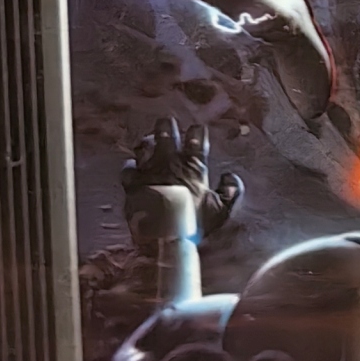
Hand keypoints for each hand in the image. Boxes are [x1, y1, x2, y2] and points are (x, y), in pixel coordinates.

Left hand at [122, 117, 241, 244]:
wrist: (162, 236)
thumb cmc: (193, 224)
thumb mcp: (220, 211)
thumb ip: (231, 192)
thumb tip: (231, 177)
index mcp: (193, 166)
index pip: (196, 138)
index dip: (197, 131)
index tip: (198, 130)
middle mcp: (169, 162)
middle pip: (166, 133)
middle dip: (167, 126)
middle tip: (167, 123)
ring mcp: (148, 171)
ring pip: (145, 146)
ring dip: (148, 142)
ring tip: (149, 141)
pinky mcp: (132, 183)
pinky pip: (128, 168)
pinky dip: (130, 166)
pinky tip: (132, 167)